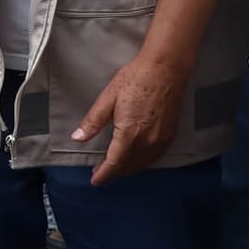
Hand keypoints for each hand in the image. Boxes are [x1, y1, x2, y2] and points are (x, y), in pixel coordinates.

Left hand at [71, 53, 188, 184]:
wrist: (165, 69)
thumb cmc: (136, 79)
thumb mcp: (108, 98)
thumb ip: (93, 121)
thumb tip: (78, 137)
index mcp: (129, 133)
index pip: (114, 163)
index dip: (104, 174)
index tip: (95, 180)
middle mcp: (147, 141)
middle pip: (128, 166)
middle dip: (114, 172)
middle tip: (101, 171)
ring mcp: (161, 139)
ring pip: (142, 164)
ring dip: (128, 168)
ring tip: (116, 166)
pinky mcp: (170, 135)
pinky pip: (155, 157)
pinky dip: (143, 162)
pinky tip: (137, 158)